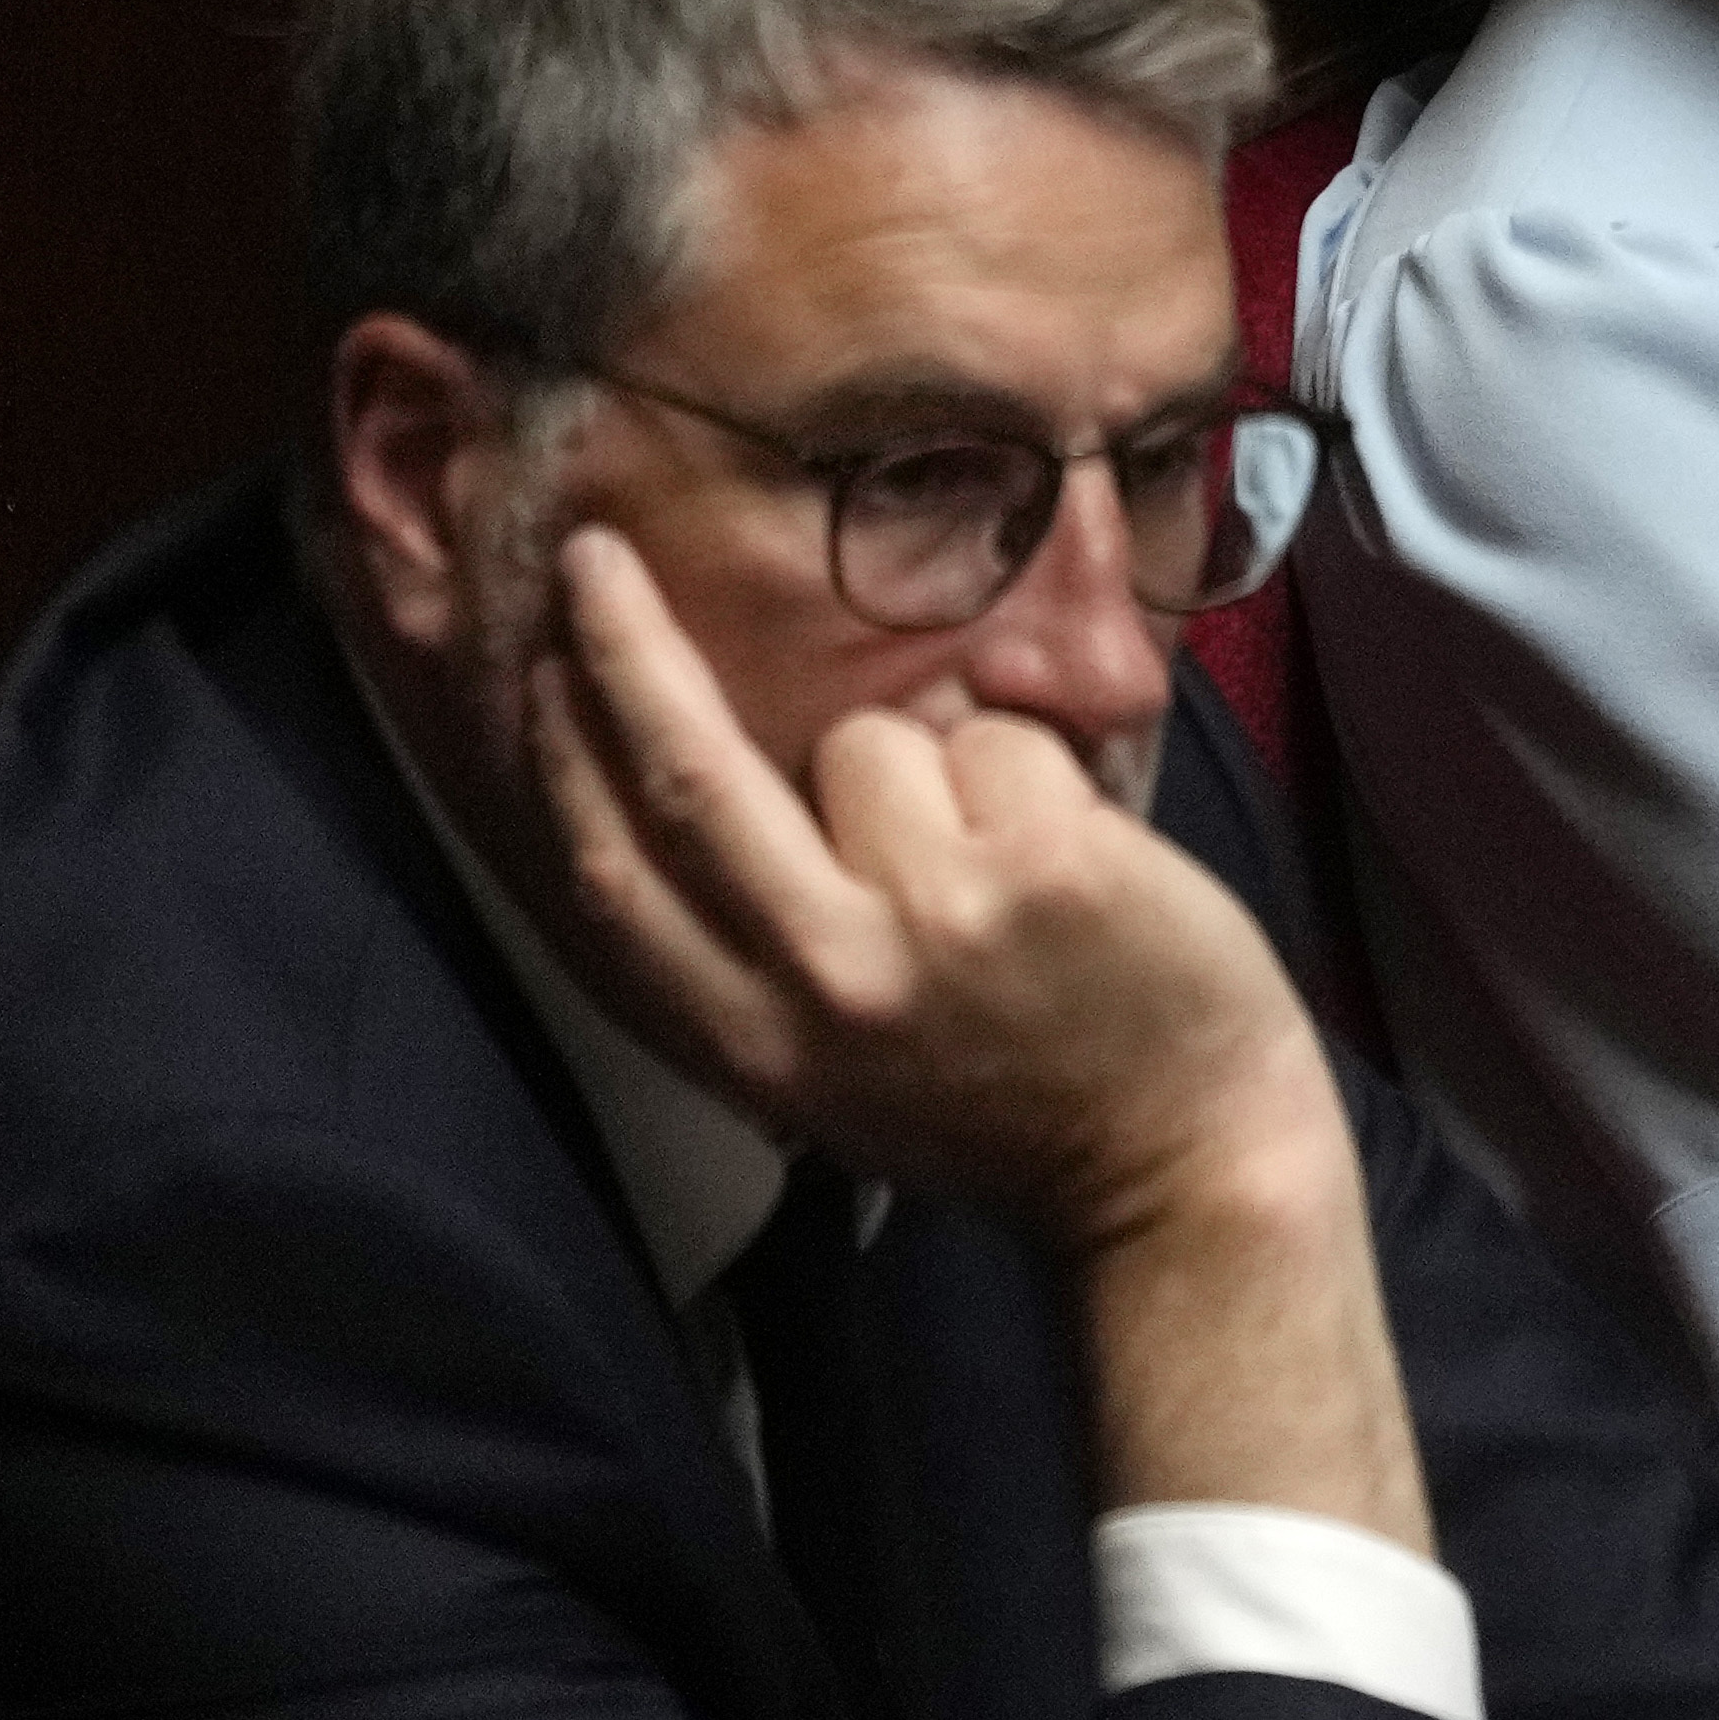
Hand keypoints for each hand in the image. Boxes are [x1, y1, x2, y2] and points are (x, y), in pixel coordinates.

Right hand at [524, 528, 1342, 1259]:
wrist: (1183, 1163)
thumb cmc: (1010, 1088)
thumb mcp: (831, 1067)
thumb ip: (756, 950)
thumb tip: (683, 784)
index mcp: (751, 1043)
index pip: (612, 881)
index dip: (558, 762)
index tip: (535, 666)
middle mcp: (820, 982)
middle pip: (686, 778)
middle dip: (624, 650)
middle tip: (593, 557)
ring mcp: (931, 919)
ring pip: (871, 737)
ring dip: (935, 761)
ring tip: (1002, 857)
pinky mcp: (1039, 866)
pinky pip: (999, 739)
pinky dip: (1034, 771)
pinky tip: (1077, 859)